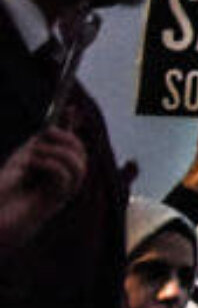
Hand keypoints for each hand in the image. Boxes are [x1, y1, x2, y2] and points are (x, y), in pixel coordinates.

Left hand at [0, 126, 89, 258]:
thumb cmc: (3, 191)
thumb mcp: (20, 160)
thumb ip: (38, 145)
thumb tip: (53, 127)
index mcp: (52, 167)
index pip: (68, 143)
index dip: (71, 125)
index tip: (70, 107)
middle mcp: (61, 178)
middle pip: (80, 152)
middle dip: (67, 137)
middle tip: (47, 132)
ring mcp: (62, 190)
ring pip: (79, 164)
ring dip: (59, 151)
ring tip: (36, 152)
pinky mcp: (58, 200)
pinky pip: (67, 177)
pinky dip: (52, 164)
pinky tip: (35, 163)